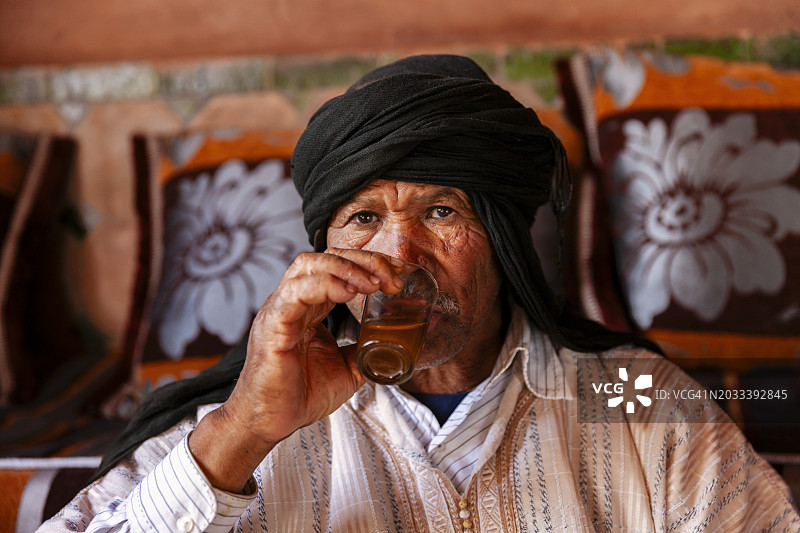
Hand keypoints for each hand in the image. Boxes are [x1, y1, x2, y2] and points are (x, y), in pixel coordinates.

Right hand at [189, 249, 403, 491]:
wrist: (270, 423)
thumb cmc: (299, 396)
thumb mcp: (346, 369)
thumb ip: (364, 350)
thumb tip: (390, 343)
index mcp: (307, 307)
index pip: (336, 267)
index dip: (368, 265)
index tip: (396, 275)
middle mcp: (292, 301)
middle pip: (325, 258)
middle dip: (363, 261)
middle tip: (391, 278)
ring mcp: (280, 310)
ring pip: (309, 266)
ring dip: (347, 268)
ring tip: (373, 284)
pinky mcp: (273, 326)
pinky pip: (295, 293)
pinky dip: (325, 285)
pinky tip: (349, 292)